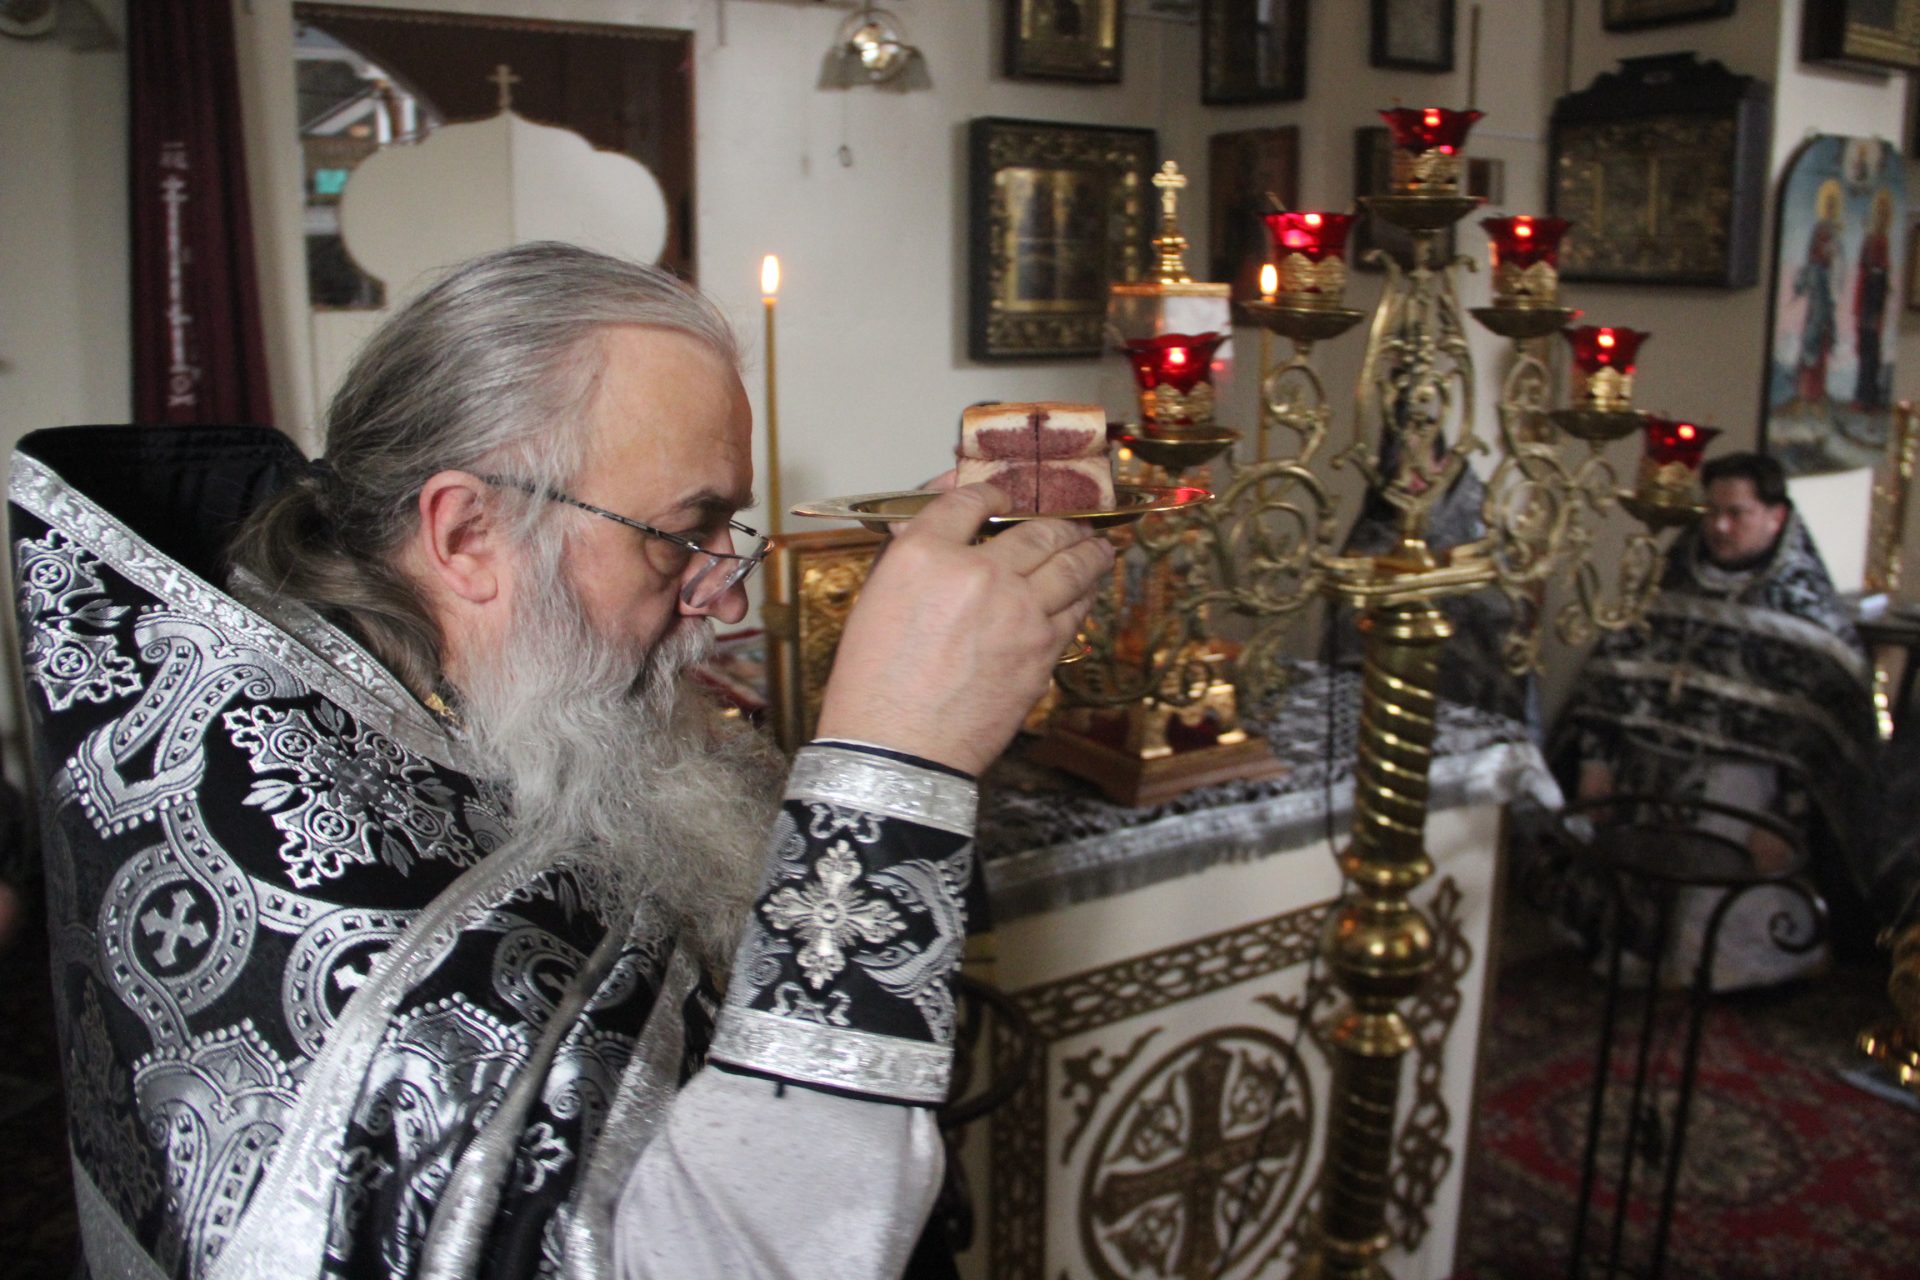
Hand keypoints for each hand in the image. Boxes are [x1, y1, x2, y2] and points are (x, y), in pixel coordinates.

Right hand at [815, 484, 1114, 775]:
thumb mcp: (875, 603)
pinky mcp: (1043, 649)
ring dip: (1089, 550)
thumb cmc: (873, 686)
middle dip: (1059, 520)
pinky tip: (1087, 590)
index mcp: (923, 554)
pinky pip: (1076, 609)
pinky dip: (1085, 593)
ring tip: (1098, 546)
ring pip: (1071, 563)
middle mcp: (977, 571)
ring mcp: (1018, 610)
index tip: (1003, 495)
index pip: (968, 499)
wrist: (898, 751)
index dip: (992, 491)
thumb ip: (911, 558)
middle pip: (1036, 527)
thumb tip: (941, 533)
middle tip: (1073, 520)